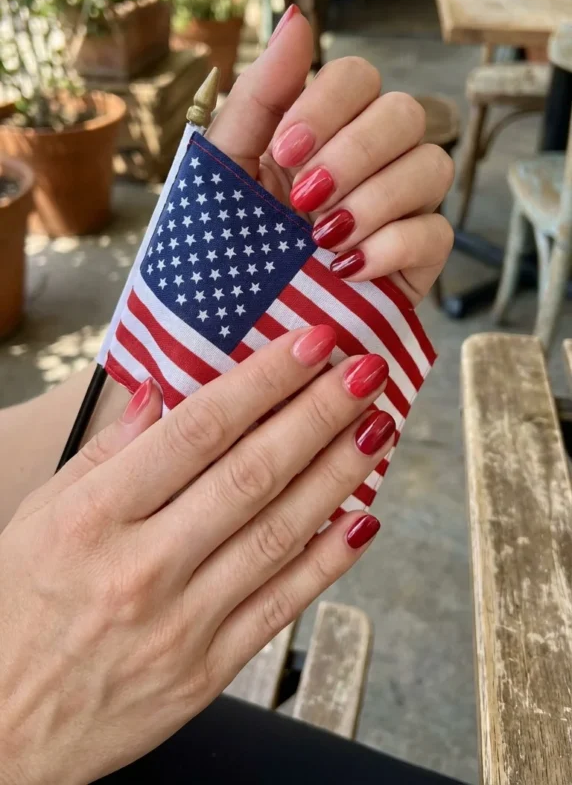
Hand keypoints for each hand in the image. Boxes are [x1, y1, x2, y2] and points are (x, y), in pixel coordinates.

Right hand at [0, 328, 394, 784]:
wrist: (3, 731)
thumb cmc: (16, 611)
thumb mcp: (38, 516)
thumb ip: (104, 451)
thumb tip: (161, 392)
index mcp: (95, 516)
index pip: (199, 430)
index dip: (263, 380)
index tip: (310, 343)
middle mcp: (142, 565)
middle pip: (252, 474)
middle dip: (318, 414)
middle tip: (364, 371)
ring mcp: (180, 622)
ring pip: (280, 534)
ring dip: (337, 475)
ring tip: (376, 427)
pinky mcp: (206, 671)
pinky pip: (282, 605)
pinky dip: (329, 560)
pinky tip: (362, 518)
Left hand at [207, 5, 453, 304]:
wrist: (224, 326)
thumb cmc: (219, 242)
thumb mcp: (223, 166)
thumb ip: (261, 92)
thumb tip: (296, 14)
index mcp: (321, 129)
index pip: (358, 77)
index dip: (329, 104)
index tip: (285, 151)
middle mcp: (368, 159)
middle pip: (406, 113)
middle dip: (355, 152)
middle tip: (304, 197)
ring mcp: (397, 208)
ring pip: (433, 165)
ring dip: (376, 197)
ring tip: (321, 239)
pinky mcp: (415, 260)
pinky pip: (437, 232)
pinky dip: (391, 246)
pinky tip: (346, 268)